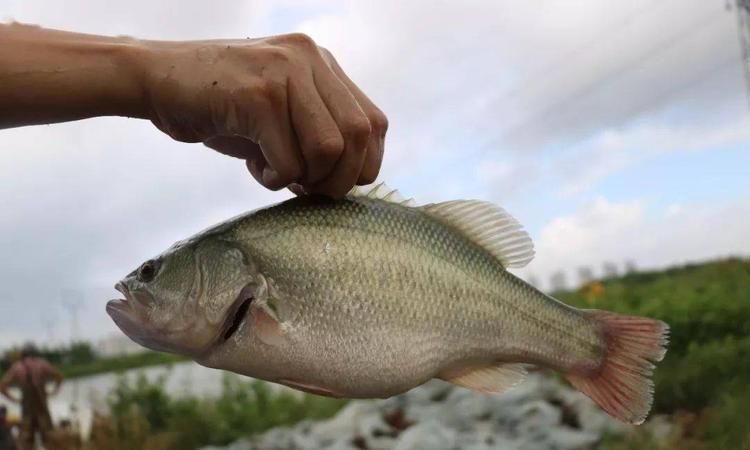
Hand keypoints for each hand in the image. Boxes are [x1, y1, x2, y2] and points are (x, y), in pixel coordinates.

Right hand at [141, 33, 387, 197]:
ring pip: (329, 148)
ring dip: (306, 178)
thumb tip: (349, 179)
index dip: (363, 164)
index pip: (374, 123)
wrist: (155, 80)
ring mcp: (284, 72)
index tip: (331, 182)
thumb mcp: (281, 113)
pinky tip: (255, 169)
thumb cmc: (220, 106)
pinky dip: (275, 179)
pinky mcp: (257, 95)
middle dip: (338, 179)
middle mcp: (309, 59)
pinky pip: (288, 159)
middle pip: (359, 136)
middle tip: (307, 189)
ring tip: (277, 174)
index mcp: (321, 63)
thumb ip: (317, 132)